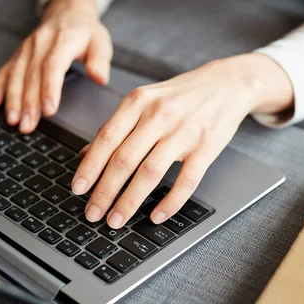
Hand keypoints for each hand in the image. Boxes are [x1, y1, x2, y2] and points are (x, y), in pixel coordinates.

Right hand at [0, 0, 112, 133]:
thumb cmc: (85, 32)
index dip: (49, 89)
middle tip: (27, 126)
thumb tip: (100, 77)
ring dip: (13, 100)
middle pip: (32, 76)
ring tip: (12, 120)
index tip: (48, 110)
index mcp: (63, 39)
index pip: (53, 66)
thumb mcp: (101, 42)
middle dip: (28, 103)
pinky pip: (5, 71)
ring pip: (16, 76)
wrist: (67, 11)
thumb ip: (100, 60)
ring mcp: (27, 48)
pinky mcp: (18, 54)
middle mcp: (41, 43)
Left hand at [72, 53, 293, 228]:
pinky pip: (186, 181)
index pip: (106, 138)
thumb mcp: (143, 101)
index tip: (77, 189)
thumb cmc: (179, 95)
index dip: (90, 167)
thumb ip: (116, 127)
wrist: (226, 83)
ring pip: (150, 172)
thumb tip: (86, 154)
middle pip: (124, 159)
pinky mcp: (206, 147)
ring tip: (116, 220)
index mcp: (138, 102)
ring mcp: (184, 131)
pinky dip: (170, 202)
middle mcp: (158, 115)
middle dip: (105, 191)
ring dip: (130, 201)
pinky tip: (156, 216)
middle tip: (93, 213)